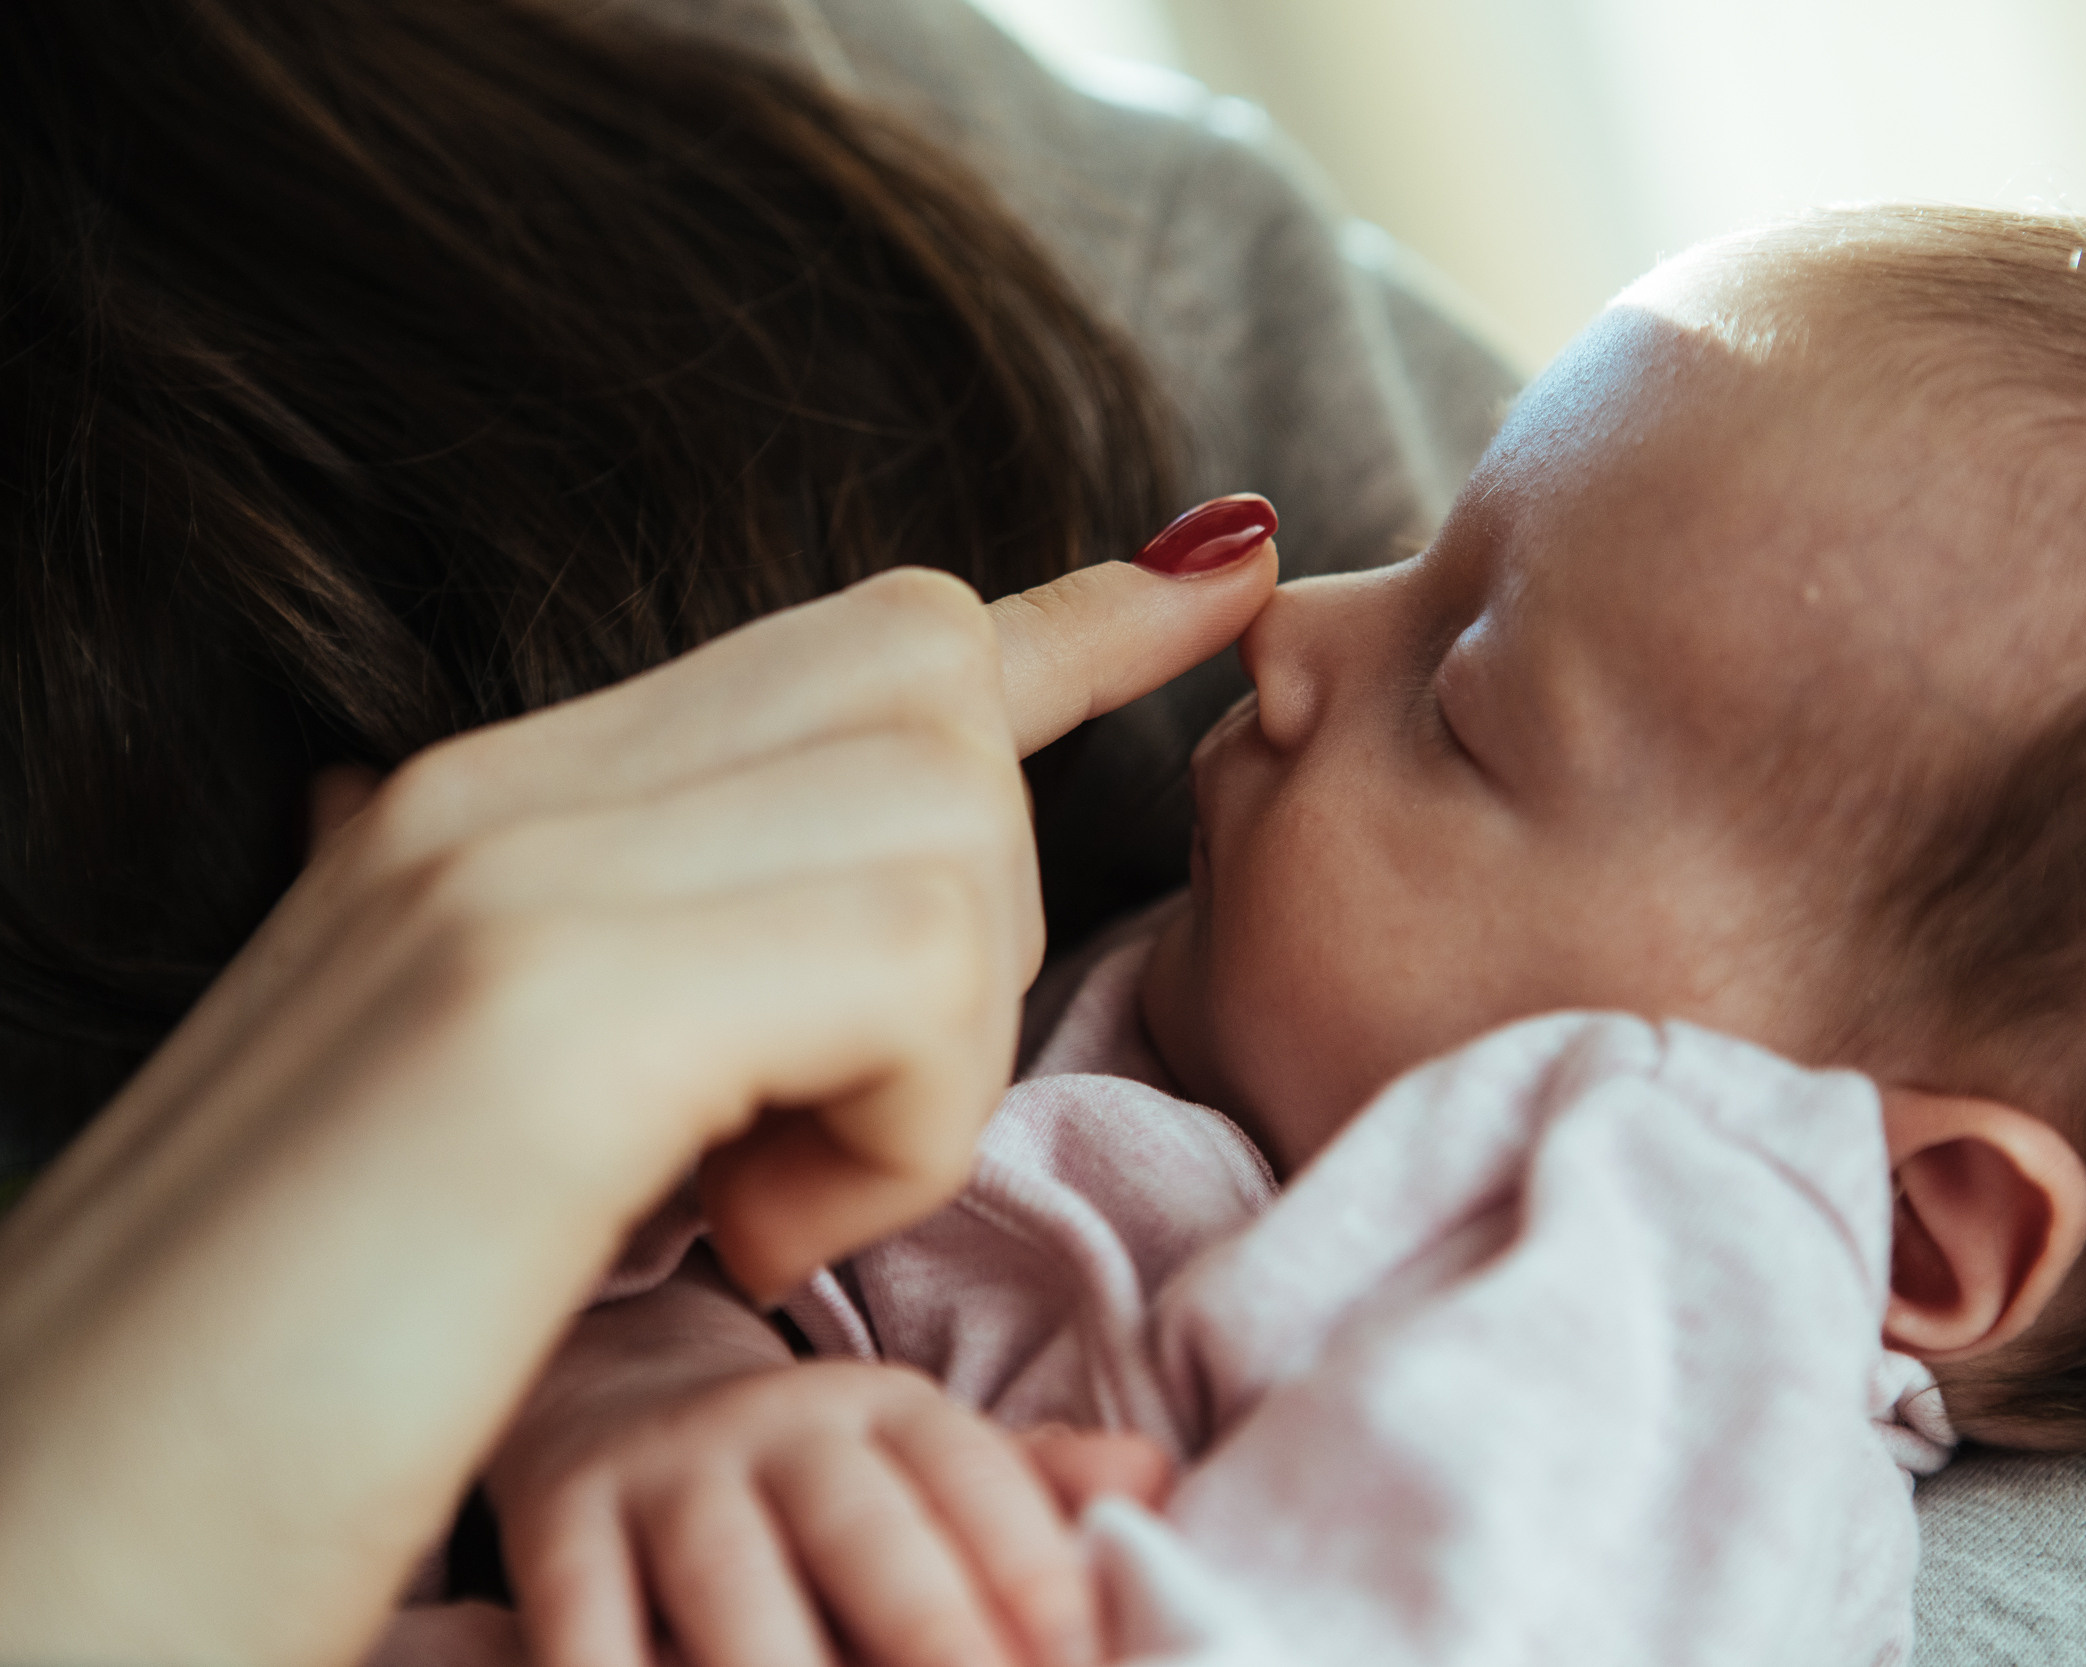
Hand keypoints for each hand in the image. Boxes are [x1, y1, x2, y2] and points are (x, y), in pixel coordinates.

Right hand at [0, 537, 1273, 1666]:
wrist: (57, 1552)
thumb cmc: (318, 1377)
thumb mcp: (523, 1133)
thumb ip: (684, 983)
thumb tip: (844, 932)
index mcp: (494, 811)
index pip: (852, 639)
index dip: (1067, 620)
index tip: (1220, 575)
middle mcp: (503, 794)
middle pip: (929, 681)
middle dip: (973, 904)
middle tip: (821, 1111)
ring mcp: (515, 875)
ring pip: (946, 817)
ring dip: (926, 1050)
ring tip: (749, 1200)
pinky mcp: (547, 1010)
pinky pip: (907, 963)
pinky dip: (896, 1128)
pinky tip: (741, 1232)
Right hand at [499, 1355, 1106, 1666]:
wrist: (616, 1400)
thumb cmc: (816, 1475)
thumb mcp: (922, 1461)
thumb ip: (1034, 1486)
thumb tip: (1156, 1482)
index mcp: (889, 1409)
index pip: (972, 1475)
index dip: (1029, 1566)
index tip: (1075, 1658)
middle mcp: (781, 1426)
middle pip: (862, 1529)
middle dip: (929, 1631)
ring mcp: (666, 1477)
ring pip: (727, 1588)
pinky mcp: (558, 1532)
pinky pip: (583, 1625)